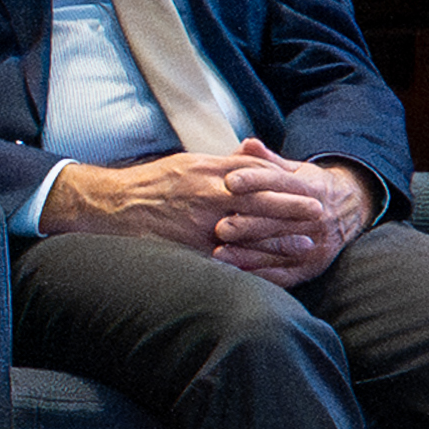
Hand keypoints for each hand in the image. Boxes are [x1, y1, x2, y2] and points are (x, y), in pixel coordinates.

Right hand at [39, 144, 365, 281]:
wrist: (108, 205)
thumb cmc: (150, 184)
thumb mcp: (185, 163)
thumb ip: (219, 163)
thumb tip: (249, 157)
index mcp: (205, 170)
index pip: (255, 174)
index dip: (285, 182)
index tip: (309, 187)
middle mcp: (205, 194)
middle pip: (259, 201)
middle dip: (291, 209)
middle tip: (319, 215)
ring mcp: (197, 223)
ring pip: (248, 231)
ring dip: (279, 239)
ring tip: (305, 246)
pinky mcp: (188, 247)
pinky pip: (226, 257)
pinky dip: (250, 263)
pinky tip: (270, 270)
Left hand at [202, 148, 373, 282]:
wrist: (350, 212)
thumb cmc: (310, 188)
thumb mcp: (296, 170)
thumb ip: (268, 161)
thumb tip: (247, 143)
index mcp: (311, 189)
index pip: (280, 182)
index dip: (254, 180)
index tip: (229, 181)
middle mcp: (317, 218)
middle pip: (278, 221)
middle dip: (248, 225)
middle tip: (219, 226)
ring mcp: (316, 246)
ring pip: (279, 250)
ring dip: (248, 253)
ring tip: (219, 252)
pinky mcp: (311, 268)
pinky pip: (283, 274)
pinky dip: (258, 273)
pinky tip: (235, 270)